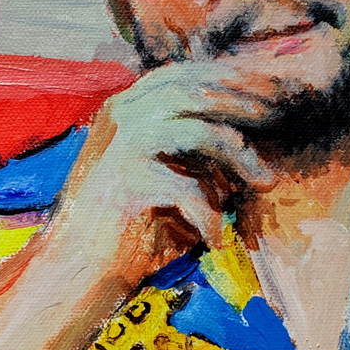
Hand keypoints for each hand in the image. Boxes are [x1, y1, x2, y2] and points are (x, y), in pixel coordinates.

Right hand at [47, 59, 279, 289]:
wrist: (73, 274)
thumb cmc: (125, 227)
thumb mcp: (162, 174)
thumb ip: (193, 149)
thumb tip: (250, 132)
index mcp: (123, 108)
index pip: (183, 75)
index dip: (228, 79)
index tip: (267, 93)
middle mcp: (119, 117)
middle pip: (195, 90)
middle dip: (243, 102)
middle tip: (276, 119)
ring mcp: (120, 148)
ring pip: (200, 132)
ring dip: (241, 156)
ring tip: (265, 182)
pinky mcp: (125, 184)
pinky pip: (190, 190)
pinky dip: (210, 216)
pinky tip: (216, 239)